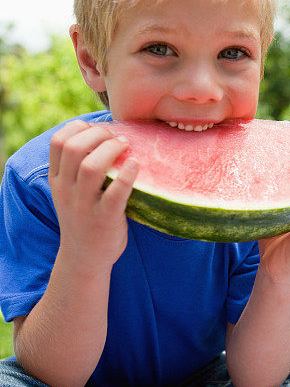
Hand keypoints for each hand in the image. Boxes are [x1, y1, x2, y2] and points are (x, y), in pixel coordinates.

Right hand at [48, 120, 138, 270]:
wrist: (84, 259)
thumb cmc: (85, 218)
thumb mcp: (71, 192)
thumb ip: (78, 168)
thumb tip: (105, 134)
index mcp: (57, 180)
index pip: (58, 142)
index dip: (78, 127)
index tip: (97, 129)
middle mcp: (67, 191)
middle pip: (74, 148)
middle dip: (98, 134)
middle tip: (116, 138)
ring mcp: (84, 206)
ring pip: (91, 167)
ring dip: (111, 149)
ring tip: (125, 146)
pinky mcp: (105, 219)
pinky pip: (115, 193)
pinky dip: (127, 175)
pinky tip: (136, 165)